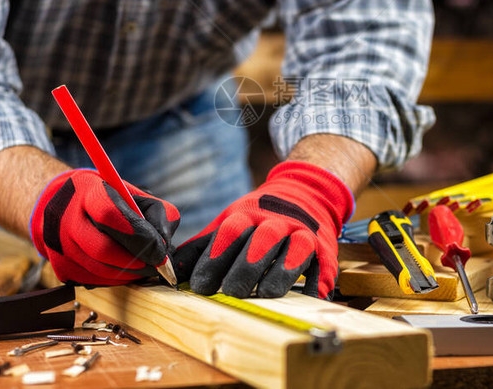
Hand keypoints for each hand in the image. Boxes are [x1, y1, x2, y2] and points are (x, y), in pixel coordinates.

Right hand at [30, 169, 179, 285]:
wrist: (66, 207)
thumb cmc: (111, 201)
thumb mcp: (137, 196)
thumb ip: (158, 215)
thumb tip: (164, 248)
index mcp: (87, 191)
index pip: (109, 214)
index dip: (139, 235)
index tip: (160, 250)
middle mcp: (66, 218)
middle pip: (103, 249)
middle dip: (138, 262)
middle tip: (157, 264)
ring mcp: (59, 244)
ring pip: (100, 271)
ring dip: (130, 274)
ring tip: (145, 267)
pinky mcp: (60, 266)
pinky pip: (93, 282)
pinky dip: (115, 281)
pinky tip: (125, 270)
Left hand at [174, 161, 353, 298]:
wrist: (303, 193)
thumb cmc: (257, 218)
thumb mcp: (228, 222)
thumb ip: (201, 247)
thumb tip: (168, 271)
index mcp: (247, 215)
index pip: (229, 234)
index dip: (214, 259)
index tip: (200, 286)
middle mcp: (276, 221)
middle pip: (262, 240)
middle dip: (246, 267)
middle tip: (231, 293)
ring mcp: (302, 233)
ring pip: (295, 249)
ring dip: (281, 272)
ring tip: (266, 294)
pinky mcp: (324, 249)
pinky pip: (323, 265)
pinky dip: (316, 282)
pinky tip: (307, 298)